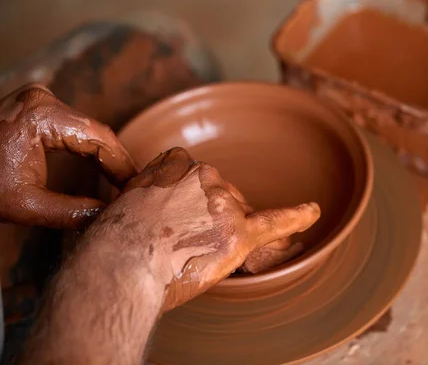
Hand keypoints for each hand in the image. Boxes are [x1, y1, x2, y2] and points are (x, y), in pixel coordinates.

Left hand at [0, 84, 135, 228]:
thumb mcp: (26, 205)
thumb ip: (74, 212)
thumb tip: (110, 217)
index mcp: (43, 115)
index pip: (101, 140)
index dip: (123, 167)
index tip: (138, 189)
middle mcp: (44, 98)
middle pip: (96, 132)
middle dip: (116, 162)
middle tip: (135, 189)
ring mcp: (37, 99)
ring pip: (86, 128)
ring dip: (104, 156)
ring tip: (122, 182)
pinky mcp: (33, 106)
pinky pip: (71, 126)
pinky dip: (86, 148)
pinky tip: (100, 168)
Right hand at [91, 147, 320, 310]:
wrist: (118, 266)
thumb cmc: (112, 244)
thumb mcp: (123, 202)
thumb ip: (150, 194)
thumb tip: (159, 206)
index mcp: (176, 165)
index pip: (195, 174)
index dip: (191, 198)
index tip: (179, 214)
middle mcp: (203, 176)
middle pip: (222, 192)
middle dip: (212, 214)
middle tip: (187, 242)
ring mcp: (223, 203)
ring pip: (239, 211)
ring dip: (228, 229)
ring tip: (199, 252)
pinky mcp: (238, 232)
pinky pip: (275, 221)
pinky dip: (297, 217)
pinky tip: (312, 212)